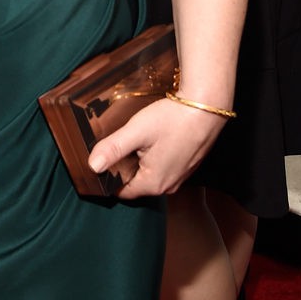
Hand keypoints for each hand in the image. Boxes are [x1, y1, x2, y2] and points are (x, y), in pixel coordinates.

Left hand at [89, 97, 228, 199]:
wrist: (208, 107)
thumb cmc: (174, 119)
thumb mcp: (137, 131)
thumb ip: (113, 148)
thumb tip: (92, 166)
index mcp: (154, 183)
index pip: (122, 192)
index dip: (108, 179)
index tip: (99, 163)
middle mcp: (169, 185)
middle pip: (136, 183)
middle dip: (122, 168)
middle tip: (113, 146)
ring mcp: (180, 175)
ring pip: (150, 173)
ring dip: (138, 161)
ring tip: (131, 140)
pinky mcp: (187, 164)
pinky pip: (163, 166)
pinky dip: (153, 156)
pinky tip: (151, 139)